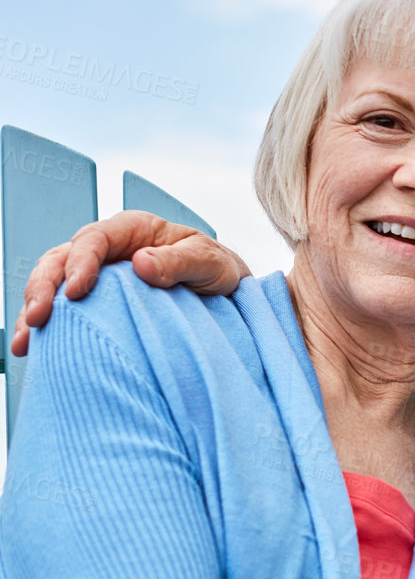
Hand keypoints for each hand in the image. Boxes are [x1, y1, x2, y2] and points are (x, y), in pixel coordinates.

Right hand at [9, 210, 250, 356]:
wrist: (224, 291)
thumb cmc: (217, 269)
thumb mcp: (210, 262)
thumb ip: (180, 262)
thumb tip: (141, 264)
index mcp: (132, 230)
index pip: (94, 239)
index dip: (80, 263)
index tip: (77, 292)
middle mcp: (108, 248)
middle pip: (60, 260)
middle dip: (44, 287)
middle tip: (38, 318)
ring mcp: (97, 273)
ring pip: (52, 283)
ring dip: (34, 309)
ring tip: (26, 340)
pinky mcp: (95, 299)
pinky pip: (63, 308)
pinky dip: (46, 326)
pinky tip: (31, 348)